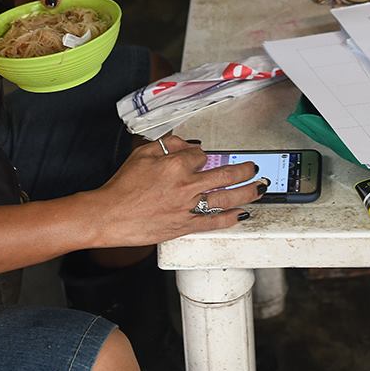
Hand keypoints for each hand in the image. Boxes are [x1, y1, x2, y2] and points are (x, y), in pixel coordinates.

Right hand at [86, 135, 265, 246]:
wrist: (109, 215)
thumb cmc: (122, 186)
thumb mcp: (142, 154)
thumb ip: (167, 145)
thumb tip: (186, 144)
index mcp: (176, 164)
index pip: (201, 155)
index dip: (203, 156)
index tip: (202, 159)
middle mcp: (187, 185)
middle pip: (225, 174)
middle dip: (244, 170)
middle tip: (253, 168)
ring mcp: (188, 207)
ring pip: (226, 198)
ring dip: (247, 192)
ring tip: (259, 188)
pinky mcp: (185, 226)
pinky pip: (213, 222)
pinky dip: (230, 218)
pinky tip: (241, 214)